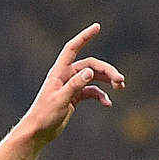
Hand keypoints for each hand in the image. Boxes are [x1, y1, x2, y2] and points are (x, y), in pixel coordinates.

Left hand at [19, 23, 125, 146]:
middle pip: (90, 65)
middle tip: (120, 80)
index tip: (97, 27)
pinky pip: (91, 92)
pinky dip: (101, 96)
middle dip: (106, 70)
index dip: (84, 37)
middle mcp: (65, 76)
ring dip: (107, 81)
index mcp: (59, 73)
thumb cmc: (44, 116)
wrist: (38, 132)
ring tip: (120, 87)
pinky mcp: (74, 97)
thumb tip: (90, 72)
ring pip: (93, 77)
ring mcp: (71, 86)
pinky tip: (107, 103)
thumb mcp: (60, 100)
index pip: (72, 49)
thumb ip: (75, 85)